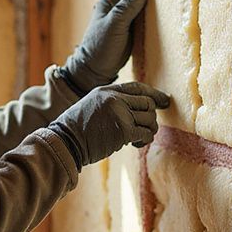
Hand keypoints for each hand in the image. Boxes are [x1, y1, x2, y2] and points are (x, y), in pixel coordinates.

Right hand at [49, 82, 170, 167]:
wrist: (65, 142)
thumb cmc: (78, 129)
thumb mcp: (93, 105)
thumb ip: (113, 103)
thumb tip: (139, 108)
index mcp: (107, 90)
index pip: (137, 88)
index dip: (154, 94)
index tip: (165, 100)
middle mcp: (114, 98)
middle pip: (147, 103)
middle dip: (151, 117)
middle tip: (146, 128)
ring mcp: (119, 113)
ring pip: (149, 118)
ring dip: (149, 130)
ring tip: (138, 138)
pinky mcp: (123, 130)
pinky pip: (145, 133)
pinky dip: (144, 140)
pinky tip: (135, 144)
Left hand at [64, 0, 147, 93]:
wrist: (93, 70)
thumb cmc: (101, 47)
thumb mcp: (114, 25)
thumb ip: (127, 7)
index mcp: (108, 4)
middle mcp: (113, 8)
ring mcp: (119, 20)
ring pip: (131, 0)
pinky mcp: (125, 31)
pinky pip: (136, 14)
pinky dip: (143, 6)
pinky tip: (151, 6)